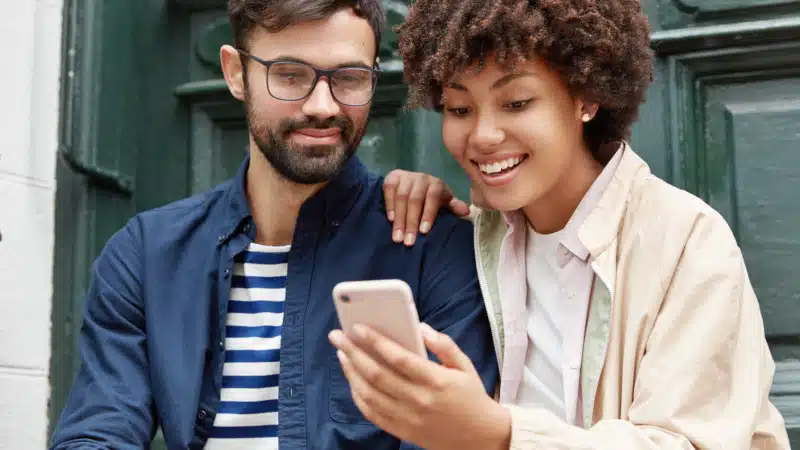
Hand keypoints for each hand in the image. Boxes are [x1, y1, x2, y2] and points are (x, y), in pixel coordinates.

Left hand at [328, 323, 509, 449]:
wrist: (481, 437)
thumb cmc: (471, 396)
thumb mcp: (465, 366)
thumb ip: (444, 344)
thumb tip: (421, 327)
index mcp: (436, 381)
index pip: (398, 358)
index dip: (375, 341)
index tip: (358, 327)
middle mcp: (420, 401)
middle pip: (377, 374)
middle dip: (353, 352)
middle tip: (338, 336)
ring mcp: (409, 419)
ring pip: (369, 394)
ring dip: (351, 372)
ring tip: (342, 354)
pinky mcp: (403, 432)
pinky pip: (373, 414)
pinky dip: (358, 396)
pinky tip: (352, 380)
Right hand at [383, 170, 469, 246]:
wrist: (415, 182)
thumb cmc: (433, 198)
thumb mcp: (445, 201)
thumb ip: (454, 206)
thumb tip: (466, 211)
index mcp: (436, 184)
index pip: (432, 198)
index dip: (428, 214)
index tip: (424, 232)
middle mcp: (421, 178)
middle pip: (415, 200)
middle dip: (411, 222)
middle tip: (408, 242)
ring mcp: (406, 176)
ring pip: (401, 197)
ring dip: (399, 219)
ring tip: (397, 237)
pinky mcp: (393, 177)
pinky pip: (389, 189)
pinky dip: (389, 204)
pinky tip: (390, 219)